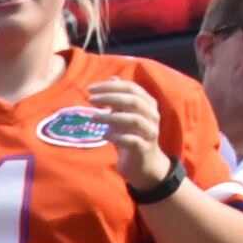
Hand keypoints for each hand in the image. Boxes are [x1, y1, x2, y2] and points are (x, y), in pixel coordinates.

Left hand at [88, 77, 173, 195]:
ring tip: (92, 118)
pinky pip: (132, 140)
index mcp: (148, 104)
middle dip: (110, 97)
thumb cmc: (130, 136)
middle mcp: (152, 115)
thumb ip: (118, 99)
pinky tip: (104, 135)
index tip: (90, 88)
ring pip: (133, 119)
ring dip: (110, 117)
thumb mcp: (123, 115)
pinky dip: (117, 136)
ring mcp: (150, 132)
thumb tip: (111, 78)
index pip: (131, 88)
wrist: (142, 164)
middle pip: (133, 101)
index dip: (111, 86)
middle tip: (90, 99)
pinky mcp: (144, 148)